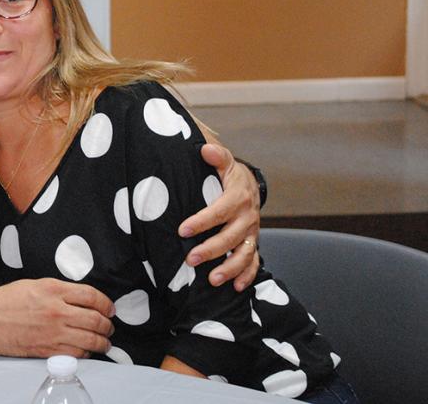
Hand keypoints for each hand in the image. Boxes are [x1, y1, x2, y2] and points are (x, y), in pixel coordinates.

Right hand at [0, 278, 114, 357]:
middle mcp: (56, 311)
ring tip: (105, 341)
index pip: (92, 296)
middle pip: (95, 319)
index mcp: (53, 289)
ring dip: (102, 341)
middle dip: (107, 324)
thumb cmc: (3, 300)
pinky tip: (87, 350)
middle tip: (110, 326)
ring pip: (90, 339)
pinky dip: (86, 352)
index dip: (106, 303)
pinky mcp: (46, 349)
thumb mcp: (33, 284)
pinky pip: (76, 353)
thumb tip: (80, 298)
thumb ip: (58, 290)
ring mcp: (52, 332)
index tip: (109, 308)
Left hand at [178, 143, 260, 290]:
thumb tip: (205, 149)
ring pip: (243, 253)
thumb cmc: (230, 176)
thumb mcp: (226, 163)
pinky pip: (253, 261)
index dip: (201, 222)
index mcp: (238, 197)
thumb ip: (217, 156)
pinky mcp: (252, 242)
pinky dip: (246, 275)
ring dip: (229, 268)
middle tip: (190, 259)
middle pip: (230, 237)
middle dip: (211, 250)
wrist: (251, 186)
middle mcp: (247, 217)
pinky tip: (235, 287)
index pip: (219, 212)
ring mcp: (251, 232)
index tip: (182, 230)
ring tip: (212, 280)